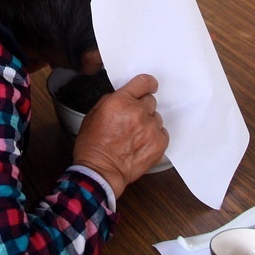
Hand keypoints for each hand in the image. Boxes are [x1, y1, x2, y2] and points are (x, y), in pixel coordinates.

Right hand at [72, 73, 167, 198]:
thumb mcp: (93, 114)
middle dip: (142, 108)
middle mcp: (137, 112)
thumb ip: (111, 100)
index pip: (143, 82)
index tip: (150, 86)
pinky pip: (162, 133)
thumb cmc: (93, 146)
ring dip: (148, 124)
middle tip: (132, 120)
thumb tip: (123, 96)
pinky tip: (141, 144)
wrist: (100, 171)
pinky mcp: (159, 144)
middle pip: (150, 101)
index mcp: (120, 102)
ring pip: (156, 118)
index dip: (148, 84)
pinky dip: (154, 137)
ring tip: (134, 136)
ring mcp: (150, 128)